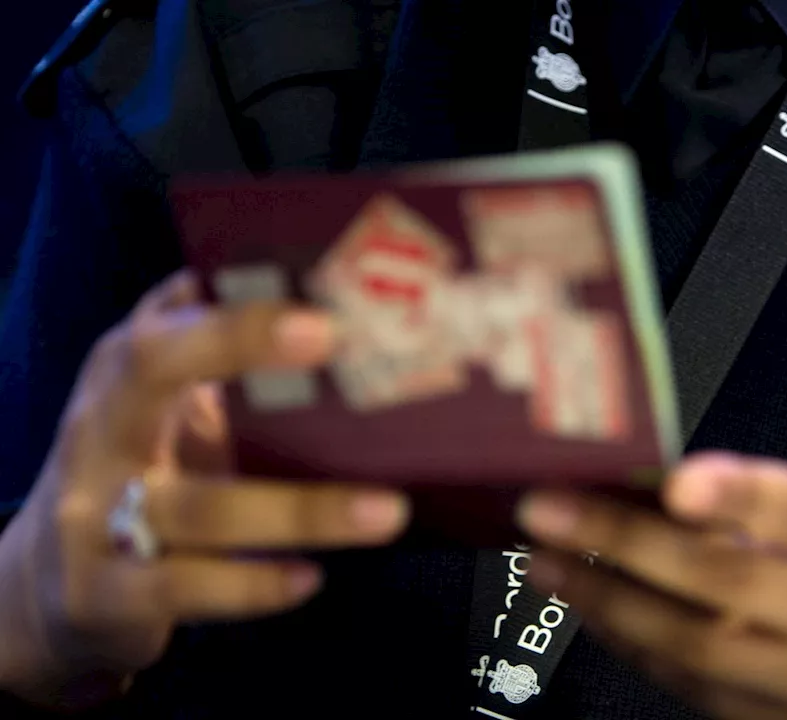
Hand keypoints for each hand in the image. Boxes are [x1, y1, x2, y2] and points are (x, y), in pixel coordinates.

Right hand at [0, 272, 410, 709]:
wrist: (49, 585)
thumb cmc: (136, 470)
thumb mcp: (156, 404)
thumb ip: (207, 342)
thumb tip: (297, 271)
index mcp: (121, 377)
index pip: (165, 327)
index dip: (237, 317)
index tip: (321, 313)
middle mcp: (100, 433)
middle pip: (153, 374)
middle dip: (238, 346)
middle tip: (338, 343)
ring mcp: (96, 517)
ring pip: (200, 509)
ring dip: (301, 511)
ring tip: (387, 513)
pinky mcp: (107, 594)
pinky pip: (186, 589)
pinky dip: (252, 587)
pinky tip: (310, 578)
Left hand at [516, 453, 786, 719]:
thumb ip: (784, 502)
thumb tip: (668, 486)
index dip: (742, 495)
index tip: (677, 482)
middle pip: (729, 582)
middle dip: (623, 542)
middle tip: (544, 508)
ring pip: (696, 644)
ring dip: (607, 600)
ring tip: (544, 561)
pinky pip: (694, 686)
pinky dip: (635, 645)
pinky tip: (592, 610)